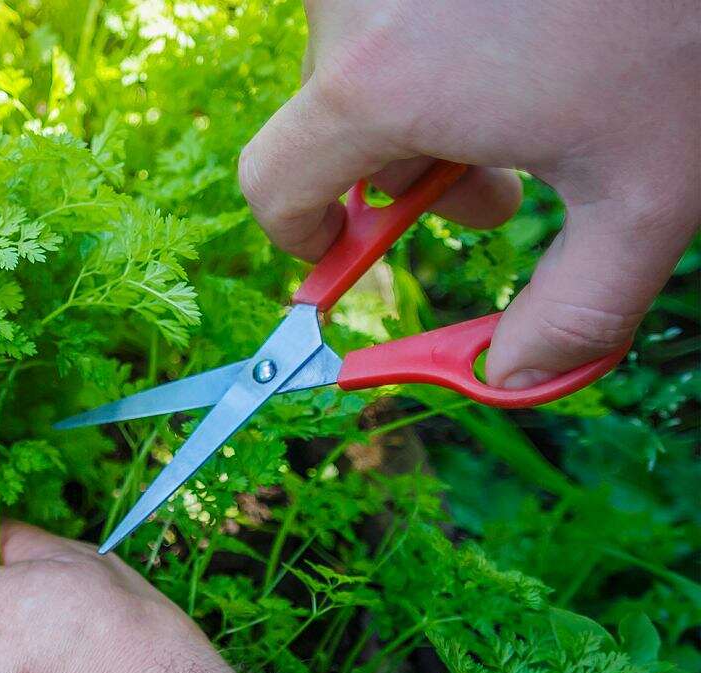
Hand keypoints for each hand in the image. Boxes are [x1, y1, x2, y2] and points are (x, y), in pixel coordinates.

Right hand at [239, 0, 699, 387]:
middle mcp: (356, 12)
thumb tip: (519, 375)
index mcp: (378, 88)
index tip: (348, 252)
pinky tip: (519, 41)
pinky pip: (389, 14)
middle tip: (501, 183)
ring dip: (424, 98)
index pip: (273, 185)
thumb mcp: (647, 195)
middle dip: (404, 171)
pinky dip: (435, 41)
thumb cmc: (680, 34)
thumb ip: (578, 309)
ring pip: (362, 61)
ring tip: (526, 95)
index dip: (304, 236)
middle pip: (329, 123)